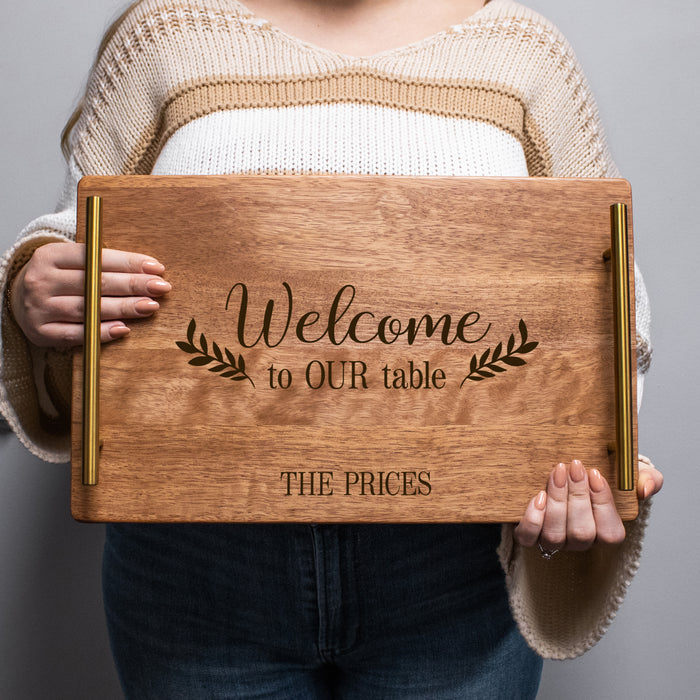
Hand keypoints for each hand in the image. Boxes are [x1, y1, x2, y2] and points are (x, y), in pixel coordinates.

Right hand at [10, 241, 170, 347]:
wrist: (21, 300)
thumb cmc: (60, 279)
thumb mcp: (74, 262)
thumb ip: (104, 263)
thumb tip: (151, 270)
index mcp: (51, 255)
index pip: (95, 258)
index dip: (129, 263)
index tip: (157, 268)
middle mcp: (42, 280)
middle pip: (94, 283)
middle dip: (132, 285)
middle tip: (160, 288)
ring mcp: (39, 307)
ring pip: (89, 308)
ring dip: (123, 308)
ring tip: (150, 306)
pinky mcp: (42, 331)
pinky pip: (77, 335)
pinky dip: (101, 332)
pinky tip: (123, 329)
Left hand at [514, 458, 662, 552]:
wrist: (566, 473)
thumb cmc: (599, 476)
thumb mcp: (629, 473)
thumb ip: (648, 478)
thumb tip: (644, 489)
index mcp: (605, 531)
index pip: (610, 533)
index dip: (602, 504)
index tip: (595, 473)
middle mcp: (580, 540)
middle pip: (582, 533)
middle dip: (577, 497)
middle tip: (574, 467)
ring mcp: (554, 540)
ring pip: (555, 536)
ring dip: (556, 502)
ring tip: (556, 473)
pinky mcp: (530, 534)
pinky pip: (528, 538)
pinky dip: (532, 519)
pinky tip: (537, 496)